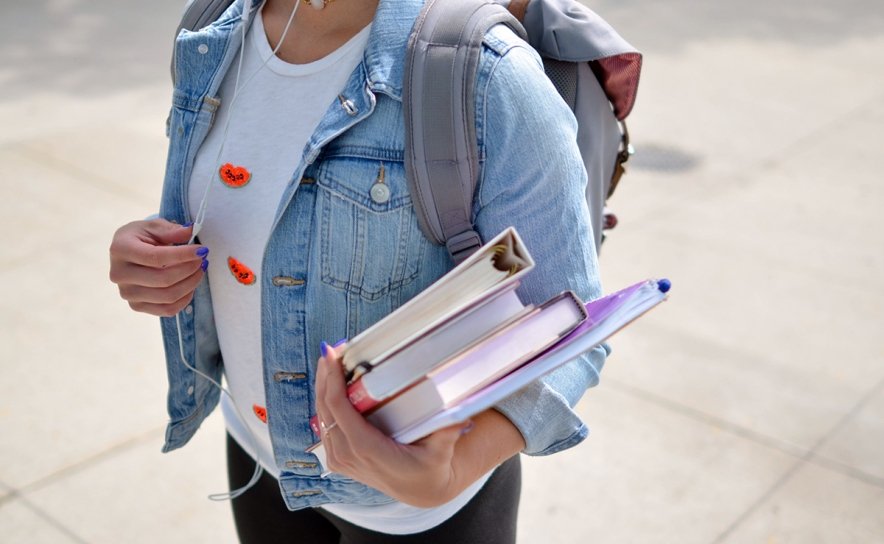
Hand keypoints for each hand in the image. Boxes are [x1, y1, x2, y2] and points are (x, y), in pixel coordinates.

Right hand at [109, 219, 208, 316]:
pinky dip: (185, 299)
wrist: (127, 252)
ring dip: (191, 284)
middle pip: (163, 280)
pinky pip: (167, 310)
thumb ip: (171, 230)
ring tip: (199, 270)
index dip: (182, 255)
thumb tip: (191, 231)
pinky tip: (190, 285)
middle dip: (190, 269)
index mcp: (121, 249)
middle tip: (202, 260)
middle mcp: (120, 274)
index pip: (155, 257)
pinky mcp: (136, 306)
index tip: (202, 250)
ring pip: (168, 297)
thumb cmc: (141, 237)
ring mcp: (127, 293)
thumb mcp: (154, 226)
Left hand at [314, 342, 472, 507]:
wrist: (421, 491)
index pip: (339, 409)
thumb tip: (461, 415)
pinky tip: (330, 385)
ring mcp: (341, 460)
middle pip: (325, 408)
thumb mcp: (441, 452)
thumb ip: (447, 433)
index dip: (332, 380)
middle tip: (330, 350)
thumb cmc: (430, 468)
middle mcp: (348, 456)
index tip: (332, 355)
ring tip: (329, 361)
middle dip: (325, 376)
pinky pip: (325, 427)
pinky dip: (325, 404)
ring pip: (321, 417)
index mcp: (367, 449)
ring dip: (322, 388)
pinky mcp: (339, 460)